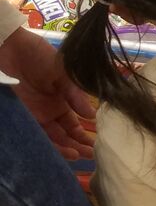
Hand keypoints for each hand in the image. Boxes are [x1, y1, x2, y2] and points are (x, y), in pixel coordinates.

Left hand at [0, 29, 95, 159]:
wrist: (9, 48)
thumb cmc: (39, 57)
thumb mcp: (64, 73)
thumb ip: (75, 94)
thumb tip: (91, 115)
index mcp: (61, 101)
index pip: (74, 124)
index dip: (83, 135)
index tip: (96, 144)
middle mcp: (48, 112)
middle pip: (63, 135)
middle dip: (77, 146)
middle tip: (91, 156)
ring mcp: (34, 115)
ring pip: (50, 138)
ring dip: (64, 148)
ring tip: (77, 156)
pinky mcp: (19, 116)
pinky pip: (33, 134)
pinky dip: (46, 144)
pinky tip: (58, 150)